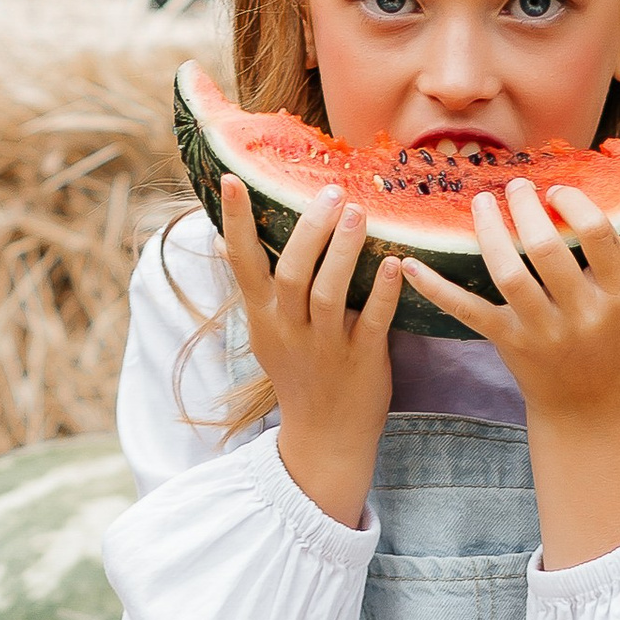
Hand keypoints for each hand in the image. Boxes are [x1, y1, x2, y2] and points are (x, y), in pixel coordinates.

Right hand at [221, 176, 400, 528]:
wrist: (325, 439)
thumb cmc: (300, 375)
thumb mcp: (266, 333)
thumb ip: (256, 288)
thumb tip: (223, 239)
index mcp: (265, 316)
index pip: (242, 262)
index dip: (235, 221)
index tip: (232, 179)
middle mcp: (289, 328)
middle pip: (292, 272)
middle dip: (310, 230)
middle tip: (331, 193)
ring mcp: (324, 346)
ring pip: (328, 293)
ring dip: (344, 251)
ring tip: (359, 212)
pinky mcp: (361, 361)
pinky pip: (371, 321)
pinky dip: (383, 292)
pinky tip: (396, 263)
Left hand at [401, 176, 619, 421]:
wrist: (584, 402)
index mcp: (619, 298)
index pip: (602, 239)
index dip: (580, 207)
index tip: (562, 190)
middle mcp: (580, 316)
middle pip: (548, 252)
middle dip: (527, 212)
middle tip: (516, 185)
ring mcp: (540, 331)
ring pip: (508, 274)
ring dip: (489, 234)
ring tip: (483, 201)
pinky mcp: (505, 341)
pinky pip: (466, 311)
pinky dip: (435, 288)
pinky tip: (410, 261)